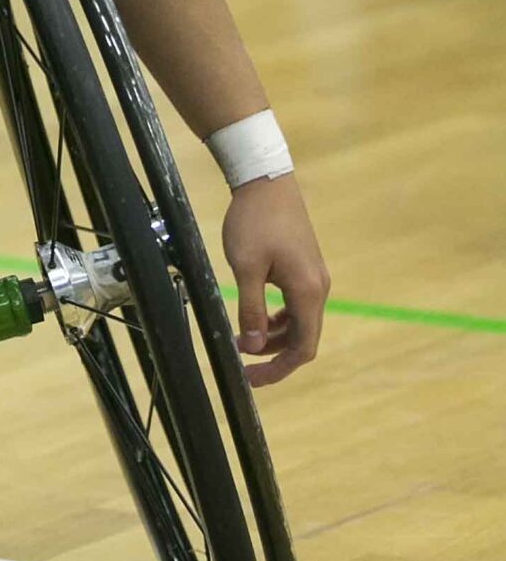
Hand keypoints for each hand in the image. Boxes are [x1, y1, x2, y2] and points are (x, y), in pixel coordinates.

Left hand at [220, 174, 329, 387]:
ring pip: (298, 322)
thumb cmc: (255, 221)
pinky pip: (295, 305)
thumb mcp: (246, 268)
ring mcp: (313, 277)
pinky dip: (277, 318)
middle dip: (273, 355)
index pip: (302, 347)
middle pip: (302, 338)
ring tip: (241, 340)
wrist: (266, 180)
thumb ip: (250, 310)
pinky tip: (254, 317)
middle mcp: (318, 288)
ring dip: (272, 336)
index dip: (279, 369)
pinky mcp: (305, 268)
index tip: (252, 379)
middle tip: (242, 366)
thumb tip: (251, 347)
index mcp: (307, 291)